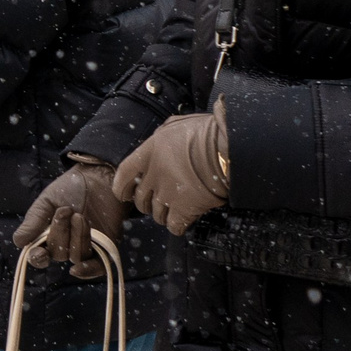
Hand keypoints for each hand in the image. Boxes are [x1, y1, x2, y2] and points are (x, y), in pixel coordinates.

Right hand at [13, 160, 125, 276]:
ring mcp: (86, 247)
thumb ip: (34, 221)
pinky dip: (87, 270)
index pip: (39, 255)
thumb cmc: (70, 188)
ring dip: (77, 237)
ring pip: (76, 256)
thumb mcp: (47, 201)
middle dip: (60, 232)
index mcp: (48, 235)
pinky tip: (79, 268)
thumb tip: (18, 242)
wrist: (99, 178)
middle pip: (58, 253)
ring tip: (80, 216)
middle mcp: (66, 245)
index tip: (40, 253)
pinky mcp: (105, 248)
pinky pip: (97, 268)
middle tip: (66, 210)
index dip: (37, 258)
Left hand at [113, 109, 230, 235]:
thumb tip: (162, 142)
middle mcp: (154, 173)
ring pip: (157, 214)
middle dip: (146, 203)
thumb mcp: (177, 125)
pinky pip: (174, 225)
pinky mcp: (184, 208)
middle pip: (140, 198)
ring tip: (173, 211)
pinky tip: (184, 220)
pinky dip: (177, 226)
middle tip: (157, 202)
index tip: (123, 194)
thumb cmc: (207, 132)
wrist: (228, 149)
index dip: (122, 187)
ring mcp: (168, 193)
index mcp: (150, 151)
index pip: (125, 174)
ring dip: (163, 215)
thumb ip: (163, 137)